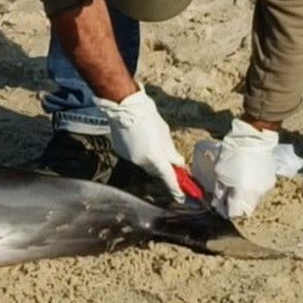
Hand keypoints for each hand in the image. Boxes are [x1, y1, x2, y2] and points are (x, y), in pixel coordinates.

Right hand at [95, 88, 186, 203]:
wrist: (125, 107)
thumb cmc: (148, 117)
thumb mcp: (165, 134)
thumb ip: (171, 152)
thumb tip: (177, 163)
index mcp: (155, 157)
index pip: (168, 177)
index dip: (176, 188)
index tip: (182, 196)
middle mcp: (141, 161)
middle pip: (155, 172)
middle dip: (163, 170)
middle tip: (171, 166)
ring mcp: (129, 157)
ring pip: (144, 164)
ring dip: (151, 159)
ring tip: (152, 142)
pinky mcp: (120, 152)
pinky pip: (133, 156)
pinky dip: (139, 152)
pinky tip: (139, 139)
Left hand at [211, 118, 278, 217]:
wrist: (254, 139)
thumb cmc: (233, 153)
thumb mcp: (220, 172)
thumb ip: (220, 191)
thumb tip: (217, 203)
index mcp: (242, 191)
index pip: (234, 212)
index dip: (226, 211)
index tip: (219, 208)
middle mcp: (255, 193)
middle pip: (245, 210)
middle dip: (235, 208)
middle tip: (226, 201)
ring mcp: (264, 188)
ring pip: (253, 202)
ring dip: (243, 200)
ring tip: (235, 190)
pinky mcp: (270, 182)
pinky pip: (259, 193)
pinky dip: (251, 192)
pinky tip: (245, 182)